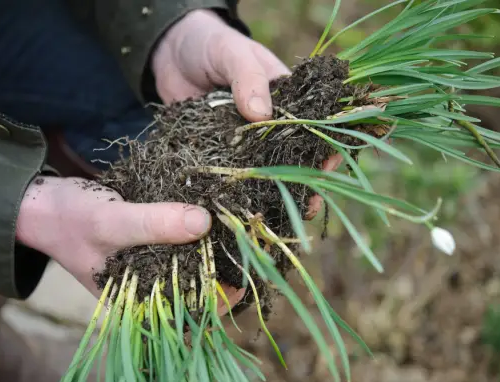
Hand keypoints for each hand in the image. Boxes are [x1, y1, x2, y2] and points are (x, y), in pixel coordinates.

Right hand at [15, 176, 243, 315]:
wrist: (43, 203)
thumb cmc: (71, 219)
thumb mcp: (112, 221)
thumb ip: (154, 224)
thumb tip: (204, 222)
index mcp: (138, 302)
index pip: (191, 311)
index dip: (221, 295)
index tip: (246, 268)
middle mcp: (147, 289)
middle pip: (197, 286)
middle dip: (223, 267)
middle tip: (249, 239)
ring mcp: (149, 267)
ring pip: (192, 263)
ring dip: (214, 247)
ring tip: (238, 226)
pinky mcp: (149, 244)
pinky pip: (180, 242)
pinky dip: (196, 230)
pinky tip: (214, 216)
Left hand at [152, 9, 342, 305]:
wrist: (168, 51)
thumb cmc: (208, 44)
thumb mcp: (231, 53)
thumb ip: (247, 78)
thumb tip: (261, 115)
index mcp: (281, 97)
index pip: (310, 123)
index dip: (324, 144)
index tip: (331, 164)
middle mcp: (265, 124)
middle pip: (290, 155)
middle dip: (304, 180)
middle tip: (310, 205)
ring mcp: (240, 140)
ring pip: (262, 170)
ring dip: (273, 194)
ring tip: (282, 219)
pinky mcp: (216, 152)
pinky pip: (230, 174)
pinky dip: (237, 192)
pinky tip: (242, 213)